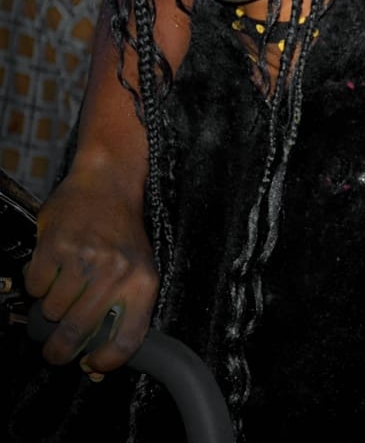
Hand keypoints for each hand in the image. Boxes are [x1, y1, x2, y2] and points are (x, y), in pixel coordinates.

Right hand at [24, 164, 157, 372]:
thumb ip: (124, 312)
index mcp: (143, 282)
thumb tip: (96, 364)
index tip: (89, 365)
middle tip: (55, 350)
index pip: (127, 339)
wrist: (108, 185)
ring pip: (52, 311)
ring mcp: (85, 259)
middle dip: (60, 349)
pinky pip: (35, 287)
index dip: (105, 361)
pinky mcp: (56, 246)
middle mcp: (116, 272)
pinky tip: (52, 268)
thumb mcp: (138, 269)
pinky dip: (37, 284)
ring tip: (61, 290)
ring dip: (50, 309)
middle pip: (79, 332)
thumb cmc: (123, 233)